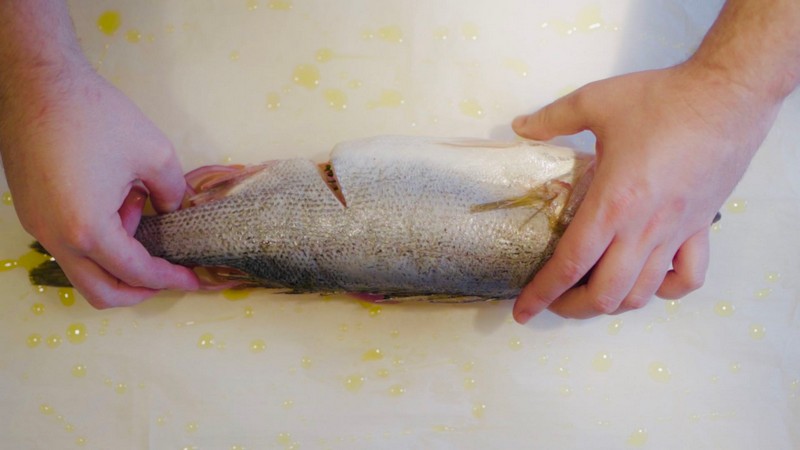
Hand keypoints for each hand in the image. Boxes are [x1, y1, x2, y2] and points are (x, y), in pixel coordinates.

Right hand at [0, 65, 198, 307]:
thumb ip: (172, 192)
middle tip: (170, 273)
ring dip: (118, 259)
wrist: (38, 83)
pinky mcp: (33, 212)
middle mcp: (57, 237)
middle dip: (141, 290)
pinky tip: (116, 201)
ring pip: (83, 270)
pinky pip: (69, 245)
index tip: (194, 279)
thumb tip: (172, 211)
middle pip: (102, 293)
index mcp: (88, 229)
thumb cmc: (95, 114)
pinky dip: (97, 241)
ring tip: (138, 209)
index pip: (135, 273)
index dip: (170, 279)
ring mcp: (39, 227)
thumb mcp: (155, 154)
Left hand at [511, 63, 779, 322]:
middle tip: (552, 300)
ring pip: (642, 294)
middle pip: (604, 294)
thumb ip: (552, 118)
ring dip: (611, 304)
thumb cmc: (662, 99)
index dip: (542, 294)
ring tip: (589, 295)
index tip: (523, 311)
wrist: (728, 95)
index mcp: (612, 205)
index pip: (569, 265)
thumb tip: (520, 128)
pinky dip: (664, 290)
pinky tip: (648, 280)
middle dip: (571, 308)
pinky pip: (687, 278)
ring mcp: (675, 234)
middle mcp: (642, 230)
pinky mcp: (700, 228)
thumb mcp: (595, 101)